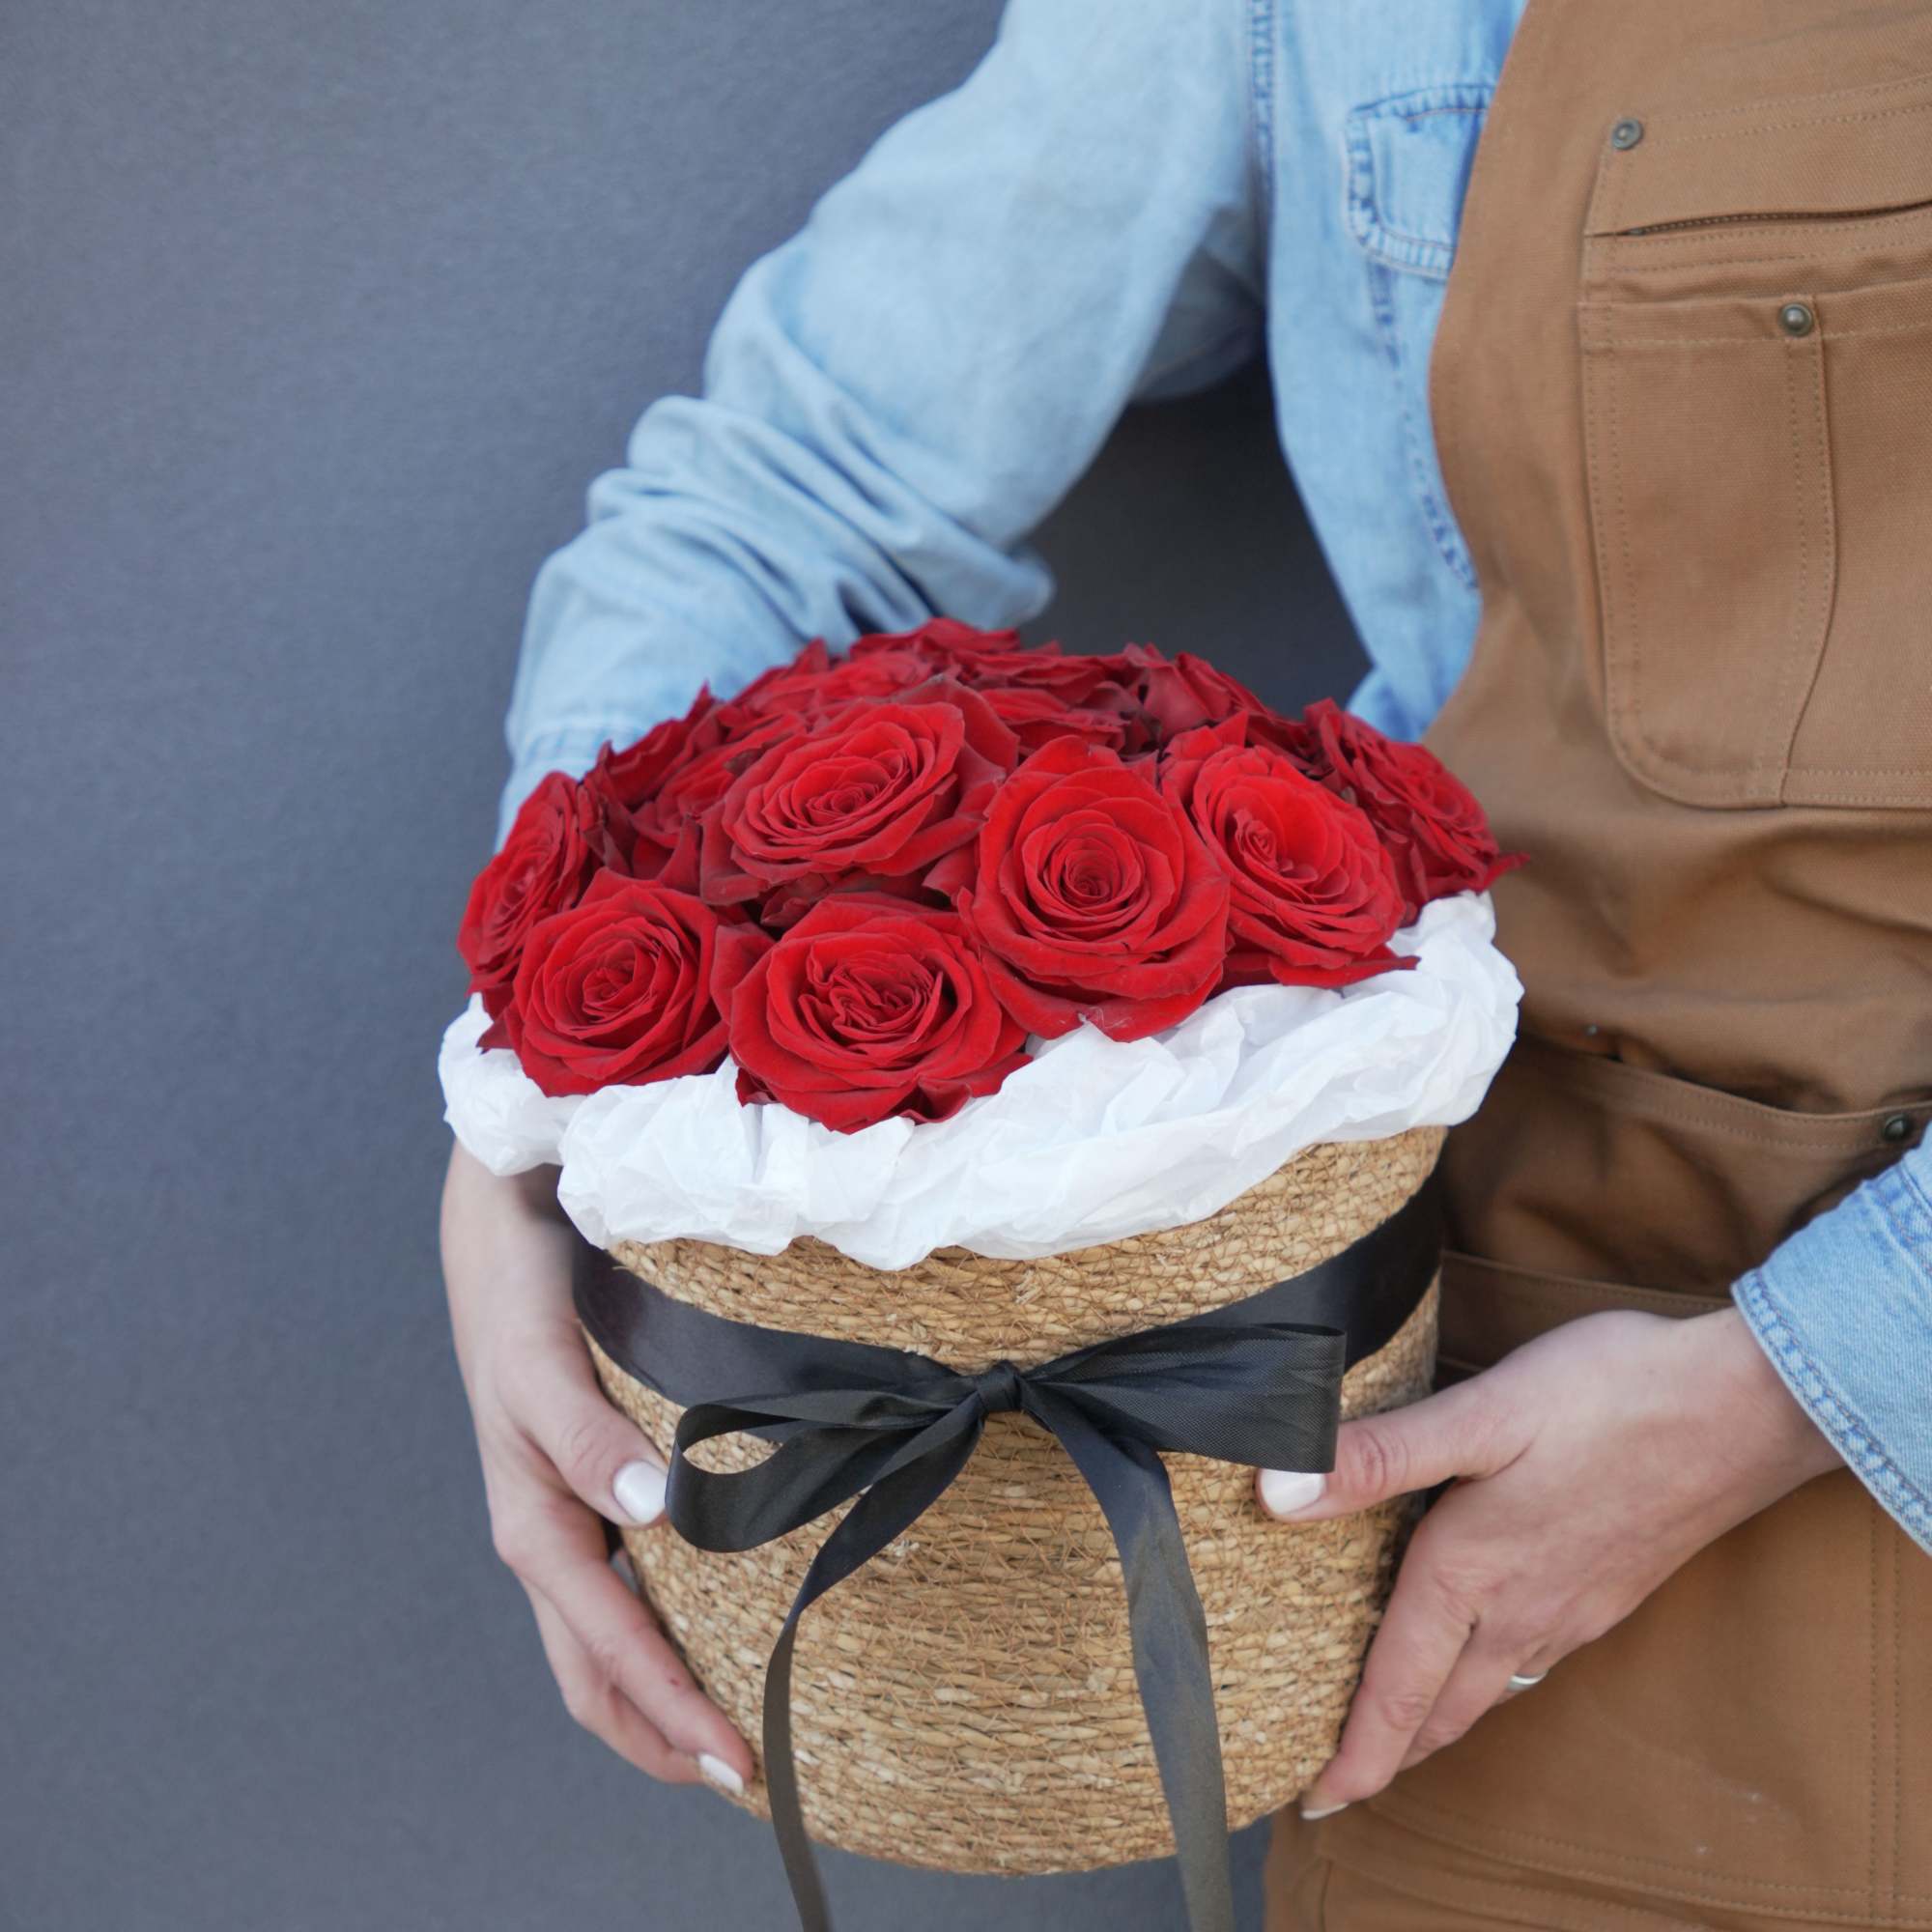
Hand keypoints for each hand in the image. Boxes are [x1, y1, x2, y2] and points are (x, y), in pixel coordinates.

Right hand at [440, 1140, 752, 1790]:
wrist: (504, 1222)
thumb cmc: (519, 1294)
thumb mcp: (543, 1366)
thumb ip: (589, 1440)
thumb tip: (649, 1516)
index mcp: (535, 1524)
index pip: (607, 1653)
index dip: (668, 1715)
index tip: (735, 1763)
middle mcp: (551, 1531)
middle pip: (597, 1672)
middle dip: (659, 1733)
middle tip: (742, 1773)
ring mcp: (565, 1510)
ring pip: (607, 1634)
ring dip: (658, 1690)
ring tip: (728, 1721)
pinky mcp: (587, 1478)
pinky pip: (622, 1578)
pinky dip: (661, 1622)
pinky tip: (713, 1613)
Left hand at [1256, 1306, 1839, 1815]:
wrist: (1749, 1406)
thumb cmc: (1610, 1396)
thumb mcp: (1482, 1411)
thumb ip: (1380, 1456)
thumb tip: (1274, 1491)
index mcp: (1472, 1571)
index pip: (1396, 1688)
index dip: (1354, 1753)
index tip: (1312, 1803)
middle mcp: (1522, 1608)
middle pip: (1441, 1706)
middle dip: (1388, 1752)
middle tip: (1339, 1783)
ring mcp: (1575, 1604)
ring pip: (1490, 1688)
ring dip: (1437, 1720)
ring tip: (1396, 1732)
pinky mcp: (1612, 1586)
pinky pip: (1534, 1658)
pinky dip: (1488, 1680)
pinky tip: (1485, 1658)